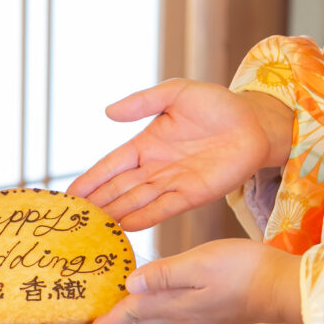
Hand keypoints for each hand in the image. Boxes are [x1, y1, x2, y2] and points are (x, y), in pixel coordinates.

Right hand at [67, 80, 292, 229]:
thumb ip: (143, 102)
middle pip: (119, 189)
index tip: (69, 195)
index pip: (111, 165)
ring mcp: (172, 183)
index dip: (90, 179)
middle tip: (71, 220)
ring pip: (136, 202)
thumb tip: (108, 112)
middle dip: (96, 203)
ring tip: (92, 229)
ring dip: (115, 215)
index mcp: (146, 143)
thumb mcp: (176, 93)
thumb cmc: (217, 105)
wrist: (255, 123)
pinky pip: (163, 208)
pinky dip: (144, 218)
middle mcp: (154, 167)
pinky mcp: (192, 195)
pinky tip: (125, 228)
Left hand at [82, 239, 301, 323]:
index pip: (130, 314)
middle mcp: (181, 315)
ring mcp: (196, 314)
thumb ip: (164, 275)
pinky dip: (149, 315)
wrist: (285, 287)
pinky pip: (168, 315)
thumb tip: (129, 284)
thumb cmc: (245, 271)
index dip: (105, 323)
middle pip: (138, 322)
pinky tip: (150, 310)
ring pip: (152, 320)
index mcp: (174, 305)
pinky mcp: (209, 309)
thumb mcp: (200, 265)